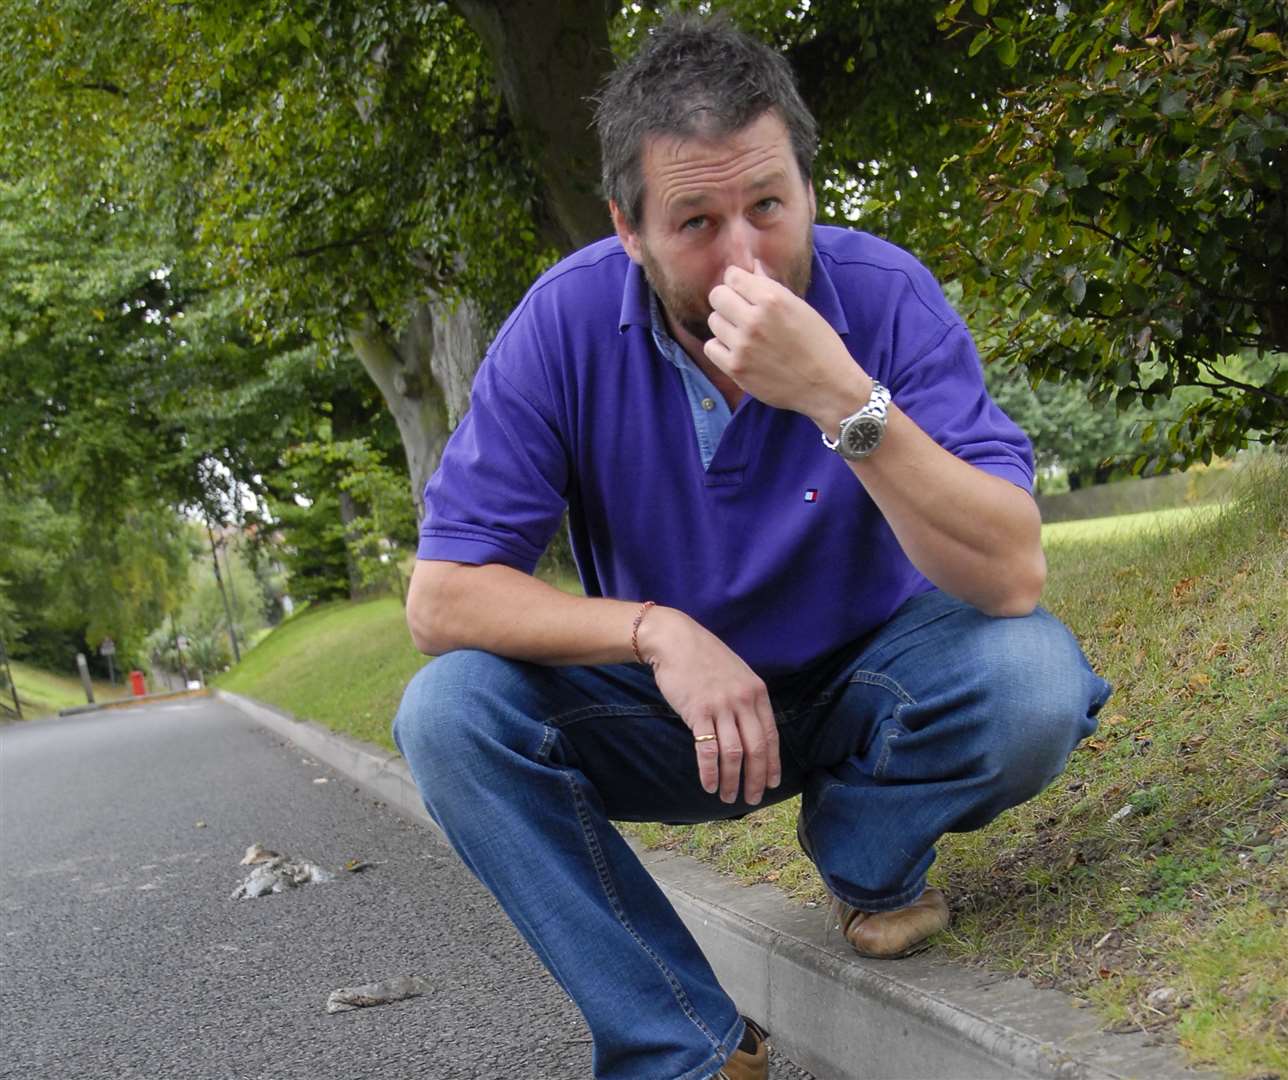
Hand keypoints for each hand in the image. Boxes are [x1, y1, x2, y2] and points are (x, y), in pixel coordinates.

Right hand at [635, 606, 780, 805]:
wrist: (676, 641)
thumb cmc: (704, 658)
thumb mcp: (737, 674)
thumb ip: (747, 700)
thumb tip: (752, 731)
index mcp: (757, 692)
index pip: (771, 736)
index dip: (772, 764)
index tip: (772, 784)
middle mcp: (743, 701)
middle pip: (756, 749)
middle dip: (756, 779)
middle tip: (753, 799)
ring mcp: (721, 706)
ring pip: (733, 754)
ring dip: (732, 781)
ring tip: (729, 798)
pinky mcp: (697, 712)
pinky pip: (708, 750)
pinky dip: (710, 772)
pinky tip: (710, 785)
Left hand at [706, 260, 870, 426]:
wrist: (827, 385)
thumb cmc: (819, 344)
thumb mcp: (800, 307)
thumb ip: (770, 286)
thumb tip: (750, 267)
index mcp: (772, 299)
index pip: (732, 276)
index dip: (737, 281)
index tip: (743, 290)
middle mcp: (754, 319)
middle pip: (717, 296)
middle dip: (727, 300)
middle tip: (740, 312)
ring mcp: (742, 345)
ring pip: (714, 321)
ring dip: (726, 325)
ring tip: (744, 334)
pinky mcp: (735, 368)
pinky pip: (711, 347)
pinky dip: (721, 347)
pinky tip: (738, 350)